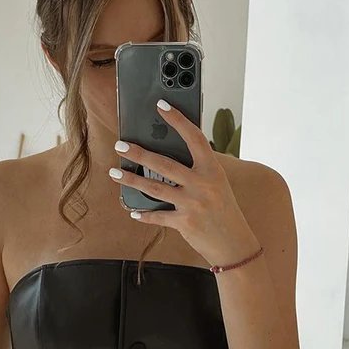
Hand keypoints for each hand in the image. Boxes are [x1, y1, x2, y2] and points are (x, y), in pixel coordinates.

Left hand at [110, 99, 260, 266]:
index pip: (194, 138)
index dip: (178, 120)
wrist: (234, 243)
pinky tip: (134, 211)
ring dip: (132, 180)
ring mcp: (193, 204)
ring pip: (155, 188)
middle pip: (165, 164)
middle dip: (139, 154)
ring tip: (115, 173)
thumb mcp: (218, 184)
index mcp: (213, 170)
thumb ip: (198, 170)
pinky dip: (145, 214)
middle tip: (120, 146)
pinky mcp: (185, 223)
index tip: (161, 106)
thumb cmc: (224, 210)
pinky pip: (159, 216)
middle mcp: (203, 184)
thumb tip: (167, 155)